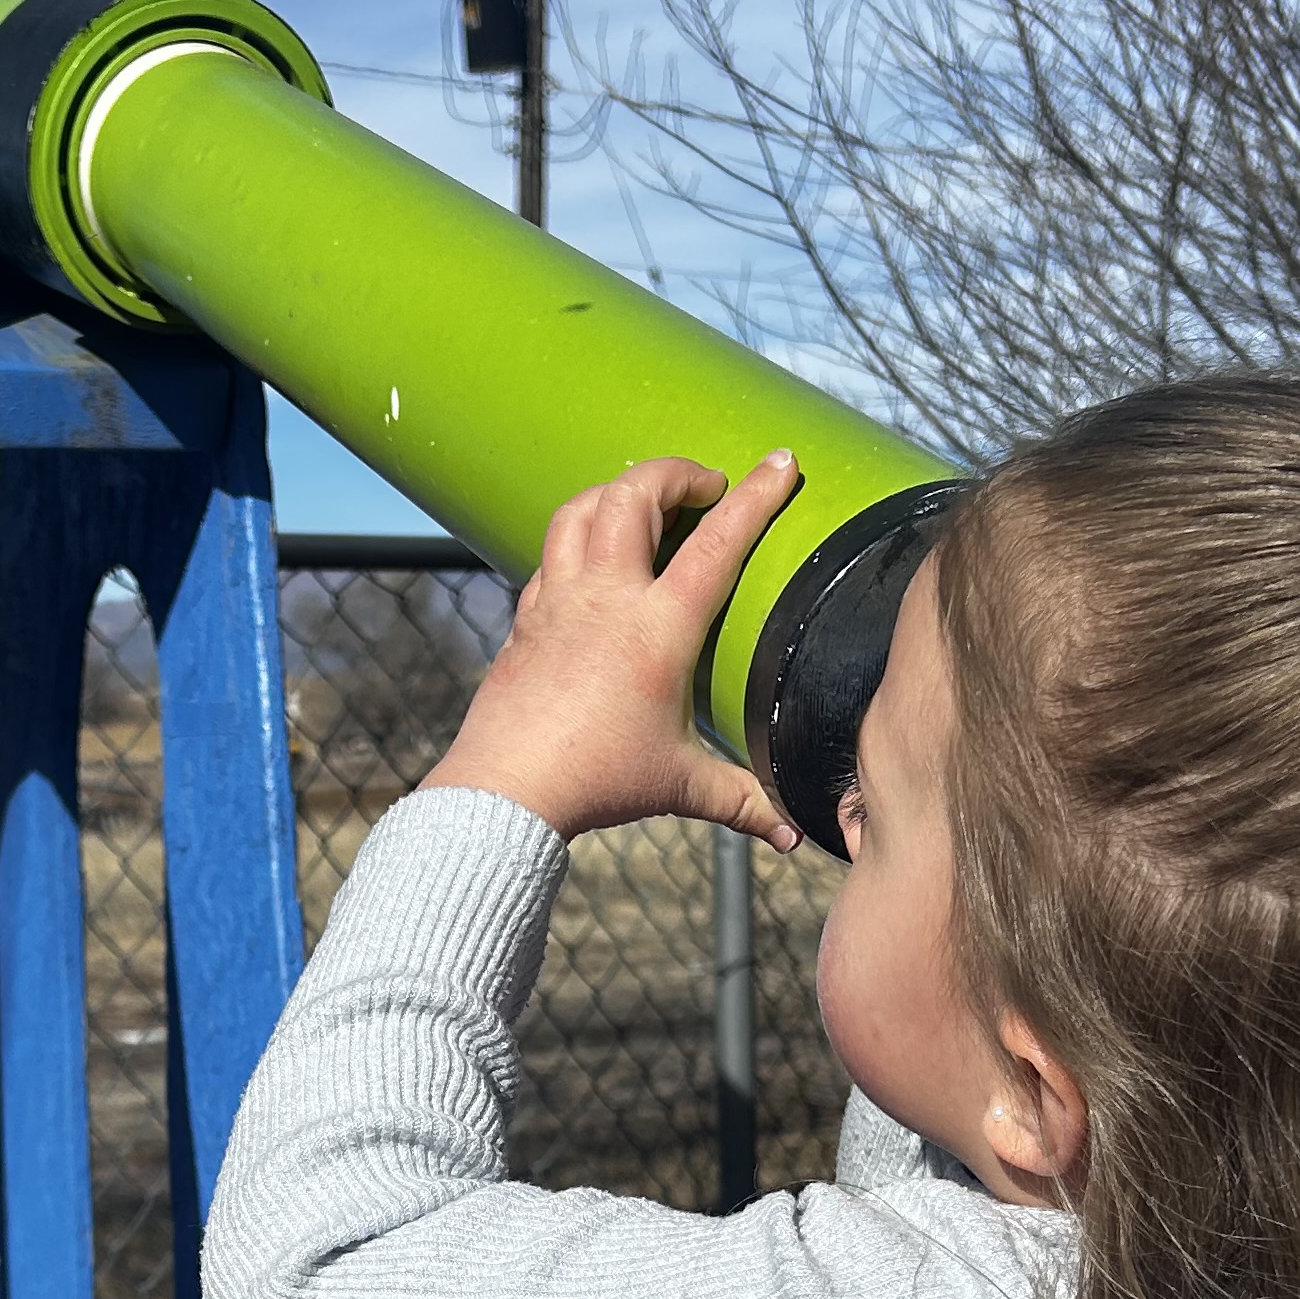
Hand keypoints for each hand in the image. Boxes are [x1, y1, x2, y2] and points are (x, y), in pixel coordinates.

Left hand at [423, 453, 802, 845]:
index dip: (756, 497)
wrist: (505, 790)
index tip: (780, 462)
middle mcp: (605, 599)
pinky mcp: (526, 617)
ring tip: (649, 501)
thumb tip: (794, 836)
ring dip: (619, 491)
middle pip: (634, 496)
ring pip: (581, 510)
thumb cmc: (596, 782)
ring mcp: (558, 601)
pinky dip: (577, 536)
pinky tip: (593, 556)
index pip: (717, 543)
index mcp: (657, 629)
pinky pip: (551, 554)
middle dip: (675, 473)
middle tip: (707, 485)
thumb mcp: (680, 786)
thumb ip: (742, 800)